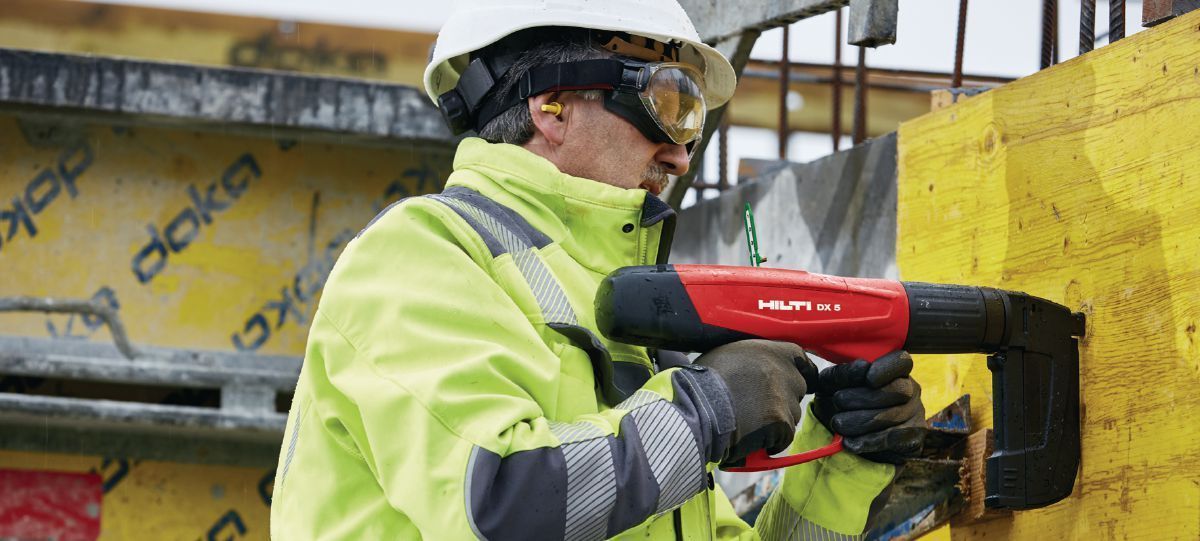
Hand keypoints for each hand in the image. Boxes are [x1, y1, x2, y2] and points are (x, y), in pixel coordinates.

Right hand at [694, 340, 816, 466]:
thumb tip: (752, 369)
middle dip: (785, 398)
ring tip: (751, 423)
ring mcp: (784, 397)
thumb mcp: (725, 354)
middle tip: (763, 406)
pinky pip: (784, 436)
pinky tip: (753, 438)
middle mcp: (782, 371)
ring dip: (777, 421)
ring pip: (792, 414)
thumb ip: (749, 360)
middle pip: (798, 387)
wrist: (698, 407)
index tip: (799, 378)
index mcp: (769, 350)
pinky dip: (772, 441)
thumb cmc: (702, 381)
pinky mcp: (782, 422)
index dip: (801, 370)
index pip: (800, 357)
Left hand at [812, 351, 925, 463]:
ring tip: (838, 423)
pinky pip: (894, 439)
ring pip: (894, 416)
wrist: (845, 432)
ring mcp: (915, 414)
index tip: (867, 378)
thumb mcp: (833, 384)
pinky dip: (868, 441)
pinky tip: (850, 442)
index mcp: (894, 369)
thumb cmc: (840, 399)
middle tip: (839, 401)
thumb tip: (862, 367)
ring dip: (861, 421)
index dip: (887, 369)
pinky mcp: (913, 438)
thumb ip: (842, 374)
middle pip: (898, 390)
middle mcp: (910, 388)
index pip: (902, 361)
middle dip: (864, 397)